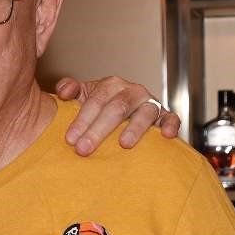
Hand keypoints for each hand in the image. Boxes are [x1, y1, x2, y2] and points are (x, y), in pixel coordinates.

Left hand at [55, 77, 181, 155]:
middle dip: (99, 130)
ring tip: (123, 144)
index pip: (96, 100)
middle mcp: (131, 91)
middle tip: (84, 149)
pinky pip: (171, 118)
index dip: (82, 119)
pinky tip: (166, 136)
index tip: (70, 139)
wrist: (125, 116)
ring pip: (144, 113)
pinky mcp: (165, 116)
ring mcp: (149, 104)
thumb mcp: (83, 96)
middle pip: (117, 108)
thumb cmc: (100, 109)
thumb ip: (70, 90)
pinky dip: (170, 125)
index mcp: (111, 85)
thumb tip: (64, 92)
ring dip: (134, 128)